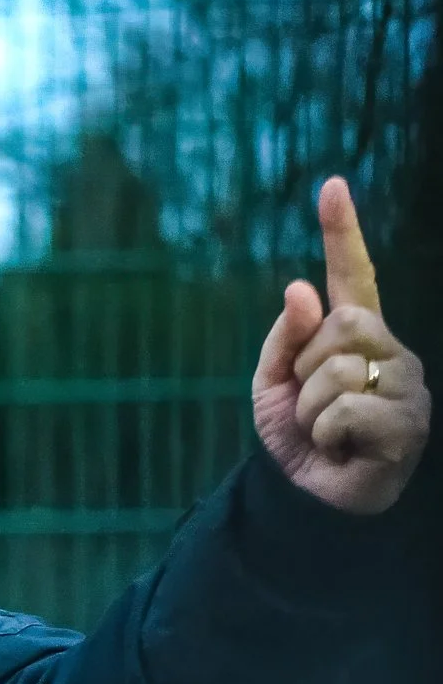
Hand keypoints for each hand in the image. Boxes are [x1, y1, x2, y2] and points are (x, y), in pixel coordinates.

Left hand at [254, 179, 429, 514]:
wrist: (307, 496)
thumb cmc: (296, 437)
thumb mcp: (273, 383)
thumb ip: (286, 337)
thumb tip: (300, 287)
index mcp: (356, 336)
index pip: (351, 276)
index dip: (340, 233)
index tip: (331, 186)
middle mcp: (391, 352)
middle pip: (344, 322)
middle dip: (308, 366)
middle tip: (311, 403)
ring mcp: (407, 387)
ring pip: (340, 369)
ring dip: (310, 408)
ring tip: (324, 431)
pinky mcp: (409, 424)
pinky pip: (345, 411)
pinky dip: (325, 434)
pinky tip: (341, 449)